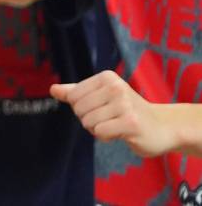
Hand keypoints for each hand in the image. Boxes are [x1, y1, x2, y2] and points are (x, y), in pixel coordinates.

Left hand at [51, 71, 179, 157]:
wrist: (162, 127)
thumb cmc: (127, 111)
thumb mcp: (101, 96)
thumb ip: (76, 93)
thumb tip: (52, 89)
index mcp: (106, 77)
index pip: (73, 96)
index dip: (82, 108)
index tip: (101, 108)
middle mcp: (115, 87)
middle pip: (78, 109)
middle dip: (89, 119)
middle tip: (109, 119)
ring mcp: (124, 104)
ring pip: (88, 122)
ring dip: (98, 129)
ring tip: (116, 125)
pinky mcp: (131, 122)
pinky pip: (100, 132)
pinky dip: (106, 137)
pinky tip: (121, 133)